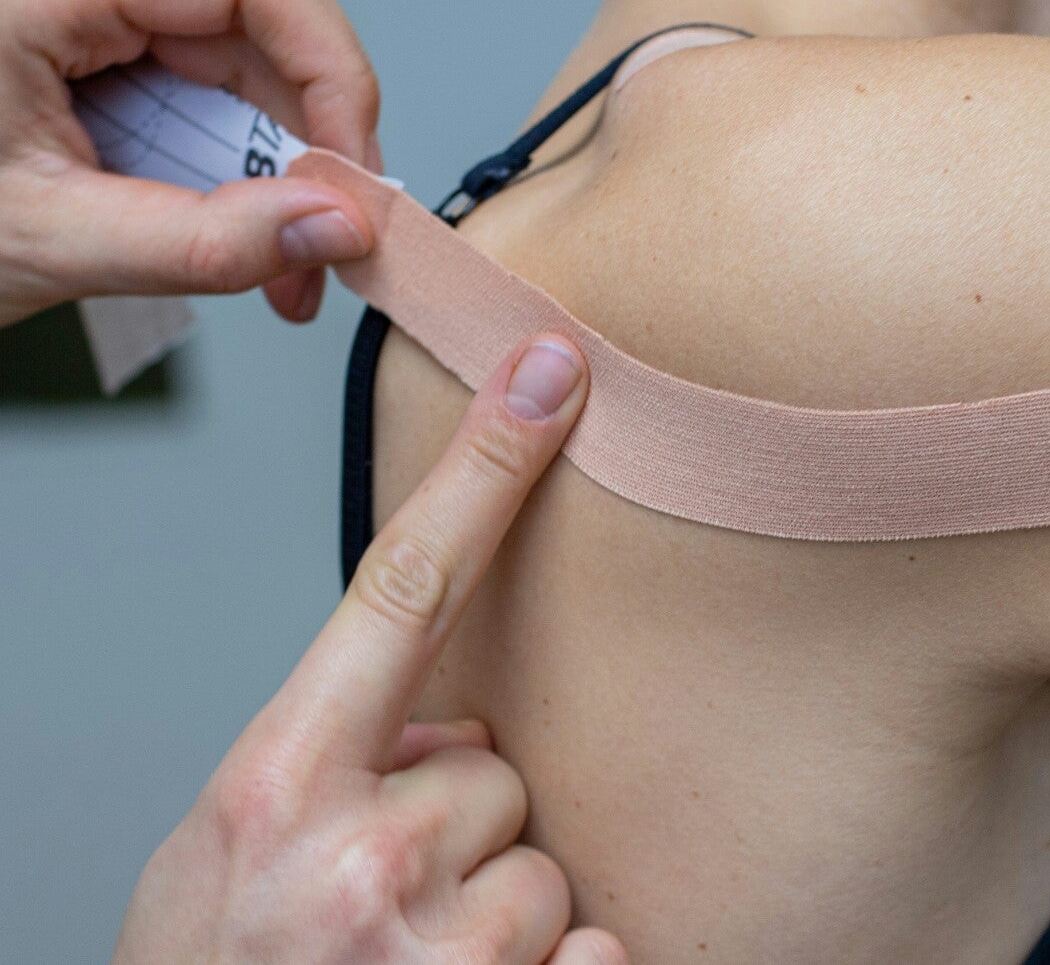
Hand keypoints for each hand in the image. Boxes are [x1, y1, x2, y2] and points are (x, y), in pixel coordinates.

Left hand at [0, 0, 381, 326]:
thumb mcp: (44, 241)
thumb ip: (205, 241)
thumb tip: (336, 225)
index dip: (333, 74)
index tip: (352, 179)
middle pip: (256, 18)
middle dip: (306, 140)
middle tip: (326, 249)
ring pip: (236, 50)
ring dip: (271, 158)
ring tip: (276, 262)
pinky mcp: (78, 18)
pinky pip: (193, 69)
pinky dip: (223, 150)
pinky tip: (228, 219)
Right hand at [112, 335, 628, 964]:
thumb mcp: (230, 852)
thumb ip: (332, 762)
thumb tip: (450, 726)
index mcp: (276, 787)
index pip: (403, 586)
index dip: (486, 467)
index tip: (553, 370)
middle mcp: (359, 857)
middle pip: (499, 763)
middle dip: (458, 824)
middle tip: (375, 903)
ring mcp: (439, 950)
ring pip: (542, 863)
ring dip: (494, 911)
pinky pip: (592, 947)